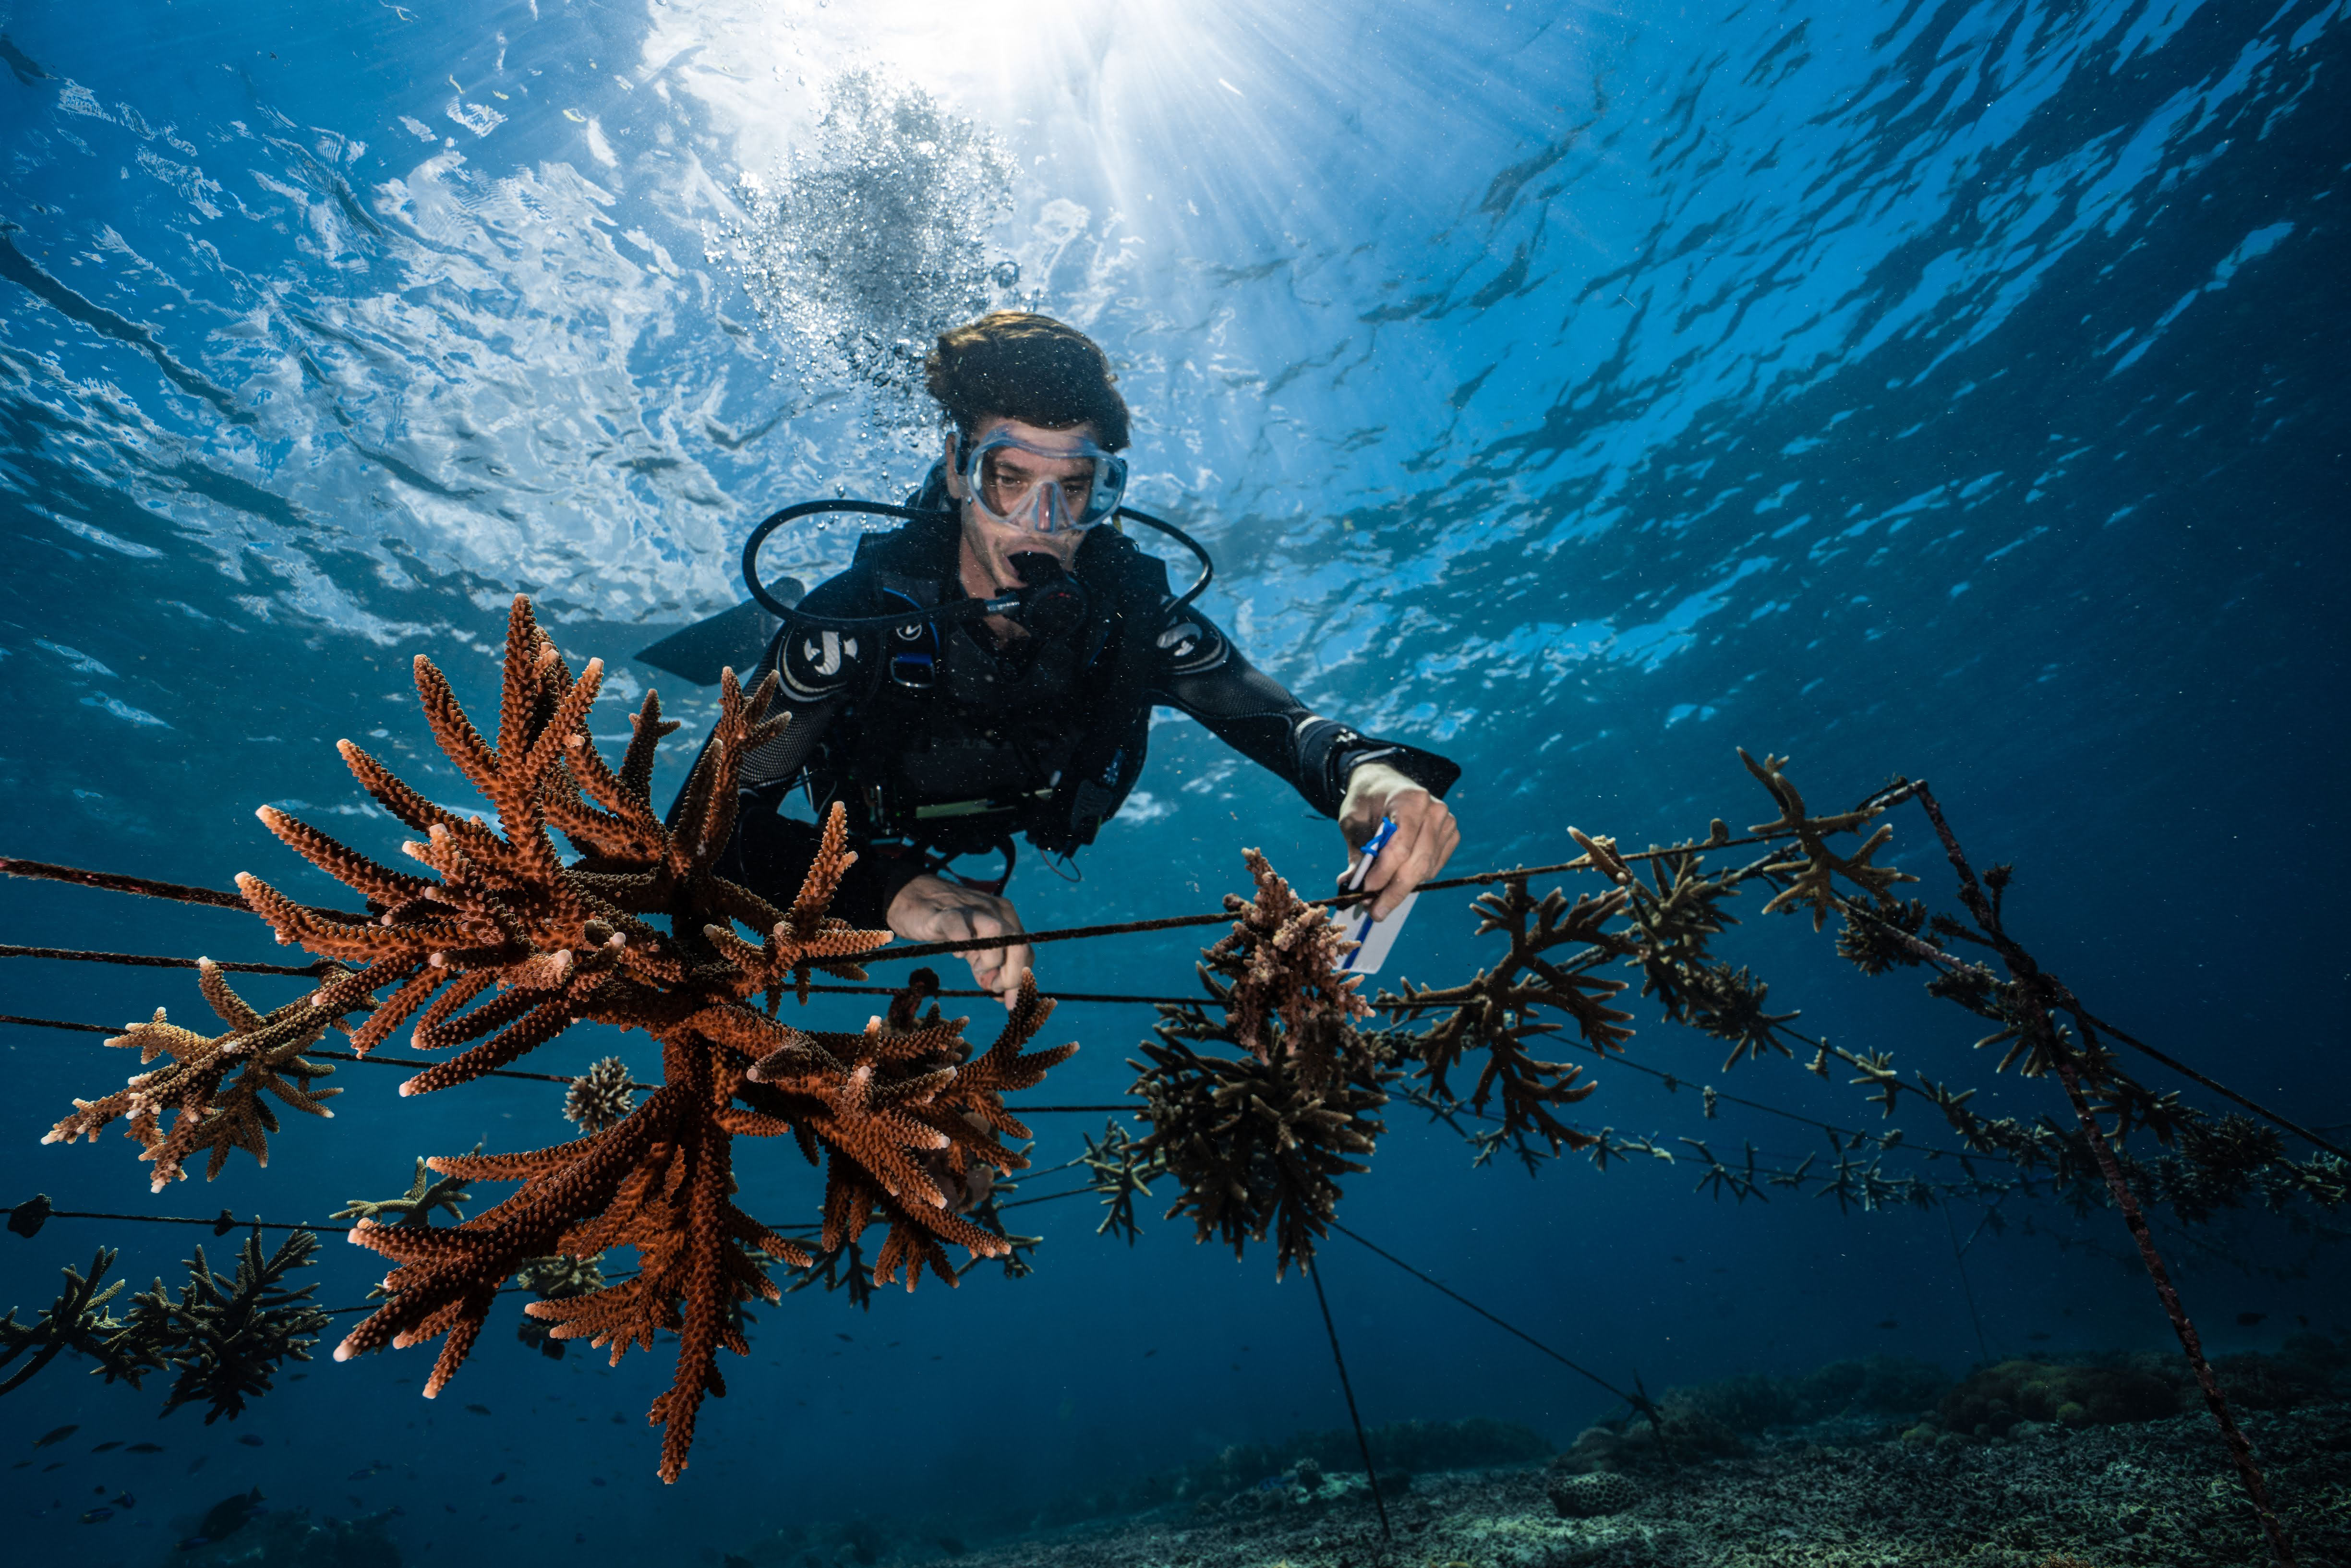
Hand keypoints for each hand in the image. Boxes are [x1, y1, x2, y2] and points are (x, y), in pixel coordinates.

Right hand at [886, 874, 1032, 1008]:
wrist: (914, 899)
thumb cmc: (950, 927)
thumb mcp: (976, 950)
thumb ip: (991, 970)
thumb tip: (1007, 999)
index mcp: (1006, 918)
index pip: (1025, 952)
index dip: (1019, 979)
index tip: (1005, 1000)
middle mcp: (994, 911)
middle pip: (1018, 943)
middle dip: (1011, 975)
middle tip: (992, 988)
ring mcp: (971, 909)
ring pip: (996, 931)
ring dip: (991, 960)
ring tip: (977, 970)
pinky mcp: (945, 912)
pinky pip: (958, 925)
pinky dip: (962, 943)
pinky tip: (958, 953)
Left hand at [1337, 762, 1459, 918]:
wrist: (1384, 783)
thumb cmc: (1366, 800)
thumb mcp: (1352, 821)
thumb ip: (1357, 851)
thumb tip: (1350, 884)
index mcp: (1409, 799)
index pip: (1400, 845)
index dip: (1384, 872)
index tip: (1366, 890)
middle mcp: (1434, 810)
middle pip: (1418, 862)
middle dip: (1394, 891)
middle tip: (1374, 912)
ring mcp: (1446, 823)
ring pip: (1426, 869)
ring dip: (1402, 889)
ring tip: (1379, 900)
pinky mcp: (1450, 835)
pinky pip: (1433, 868)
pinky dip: (1414, 879)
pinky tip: (1395, 880)